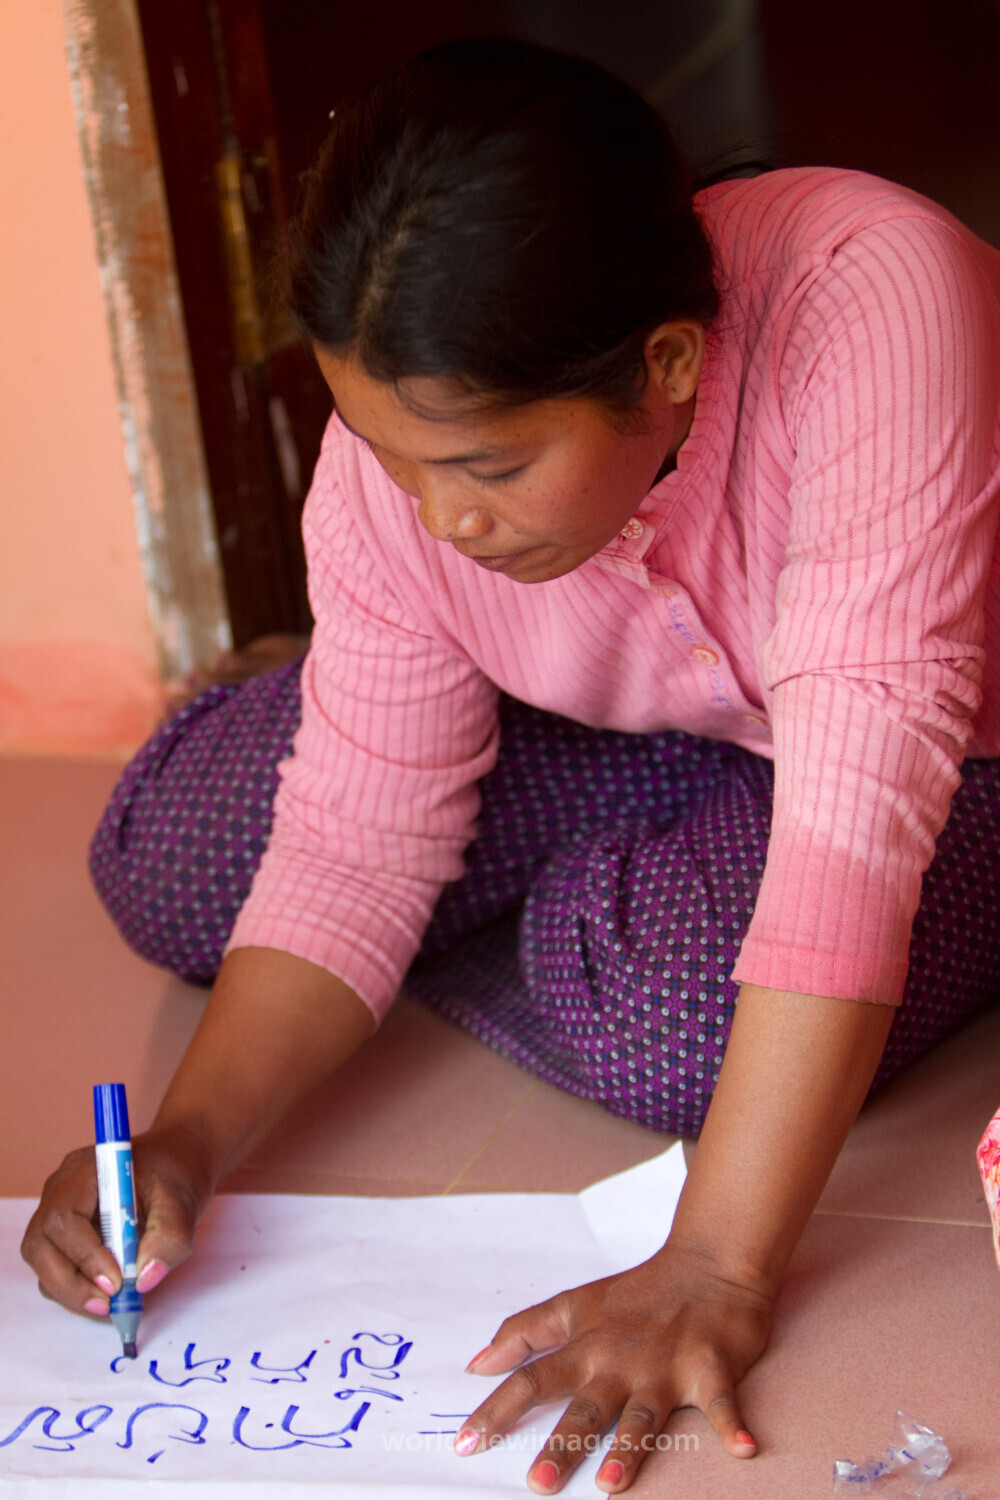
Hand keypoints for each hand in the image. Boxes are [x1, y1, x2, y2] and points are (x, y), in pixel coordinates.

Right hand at [20, 1124, 213, 1317]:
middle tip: (108, 1306)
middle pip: (40, 1245)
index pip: (63, 1219)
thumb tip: (145, 1280)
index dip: (84, 1256)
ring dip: (72, 1292)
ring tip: (114, 1305)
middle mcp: (60, 1191)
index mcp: (84, 1171)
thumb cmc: (176, 1173)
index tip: (117, 1282)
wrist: (177, 1162)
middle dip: (69, 1284)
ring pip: (44, 1263)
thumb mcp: (183, 1201)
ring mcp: (56, 1212)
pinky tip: (110, 1296)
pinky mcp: (63, 1236)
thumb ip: (169, 1237)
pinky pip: (57, 1269)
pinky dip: (78, 1290)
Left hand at [455, 1241, 769, 1492]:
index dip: (498, 1410)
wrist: (707, 1264)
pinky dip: (734, 1423)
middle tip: (537, 1482)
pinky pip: (724, 1401)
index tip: (465, 1443)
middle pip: (585, 1407)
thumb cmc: (637, 1294)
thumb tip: (476, 1364)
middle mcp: (620, 1361)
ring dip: (630, 1450)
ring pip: (643, 1414)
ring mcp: (666, 1366)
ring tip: (613, 1487)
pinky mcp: (712, 1367)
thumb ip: (525, 1332)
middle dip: (562, 1444)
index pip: (533, 1379)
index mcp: (586, 1347)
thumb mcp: (575, 1305)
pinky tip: (744, 1448)